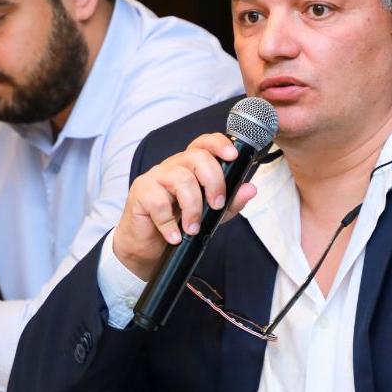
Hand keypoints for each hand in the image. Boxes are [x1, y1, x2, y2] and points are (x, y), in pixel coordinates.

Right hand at [112, 133, 257, 280]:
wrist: (148, 248)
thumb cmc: (178, 224)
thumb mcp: (211, 216)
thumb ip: (230, 203)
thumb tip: (250, 189)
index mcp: (190, 166)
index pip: (204, 143)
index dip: (219, 144)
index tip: (233, 156)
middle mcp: (173, 166)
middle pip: (197, 158)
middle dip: (214, 182)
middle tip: (217, 205)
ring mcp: (155, 178)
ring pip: (181, 179)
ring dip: (193, 208)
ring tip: (193, 228)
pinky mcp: (140, 193)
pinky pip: (158, 202)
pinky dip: (170, 223)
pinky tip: (174, 235)